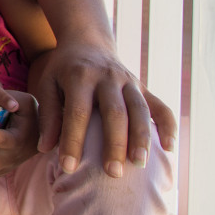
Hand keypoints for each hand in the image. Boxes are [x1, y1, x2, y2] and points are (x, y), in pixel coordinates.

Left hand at [32, 41, 176, 177]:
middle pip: (114, 112)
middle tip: (112, 173)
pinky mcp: (144, 87)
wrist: (88, 42)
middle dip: (114, 143)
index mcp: (80, 76)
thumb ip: (48, 115)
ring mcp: (129, 81)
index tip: (68, 167)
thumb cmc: (63, 70)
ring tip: (139, 163)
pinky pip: (161, 106)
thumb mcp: (47, 84)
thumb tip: (45, 148)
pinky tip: (169, 148)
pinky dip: (168, 126)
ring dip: (142, 137)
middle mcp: (107, 77)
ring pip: (140, 110)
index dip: (73, 141)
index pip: (77, 113)